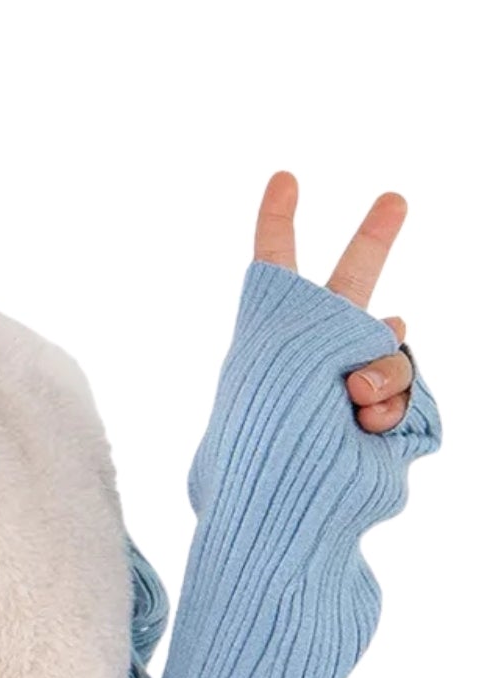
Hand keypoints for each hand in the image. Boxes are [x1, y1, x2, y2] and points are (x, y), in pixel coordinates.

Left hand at [253, 170, 414, 432]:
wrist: (287, 499)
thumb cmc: (264, 430)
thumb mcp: (270, 365)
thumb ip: (327, 328)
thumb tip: (396, 322)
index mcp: (271, 331)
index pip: (274, 262)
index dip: (279, 218)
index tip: (285, 178)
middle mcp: (316, 349)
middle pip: (353, 280)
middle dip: (375, 237)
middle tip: (395, 198)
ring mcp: (356, 381)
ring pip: (391, 349)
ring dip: (378, 370)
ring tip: (351, 401)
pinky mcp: (391, 419)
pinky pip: (412, 393)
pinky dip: (394, 407)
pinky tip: (367, 425)